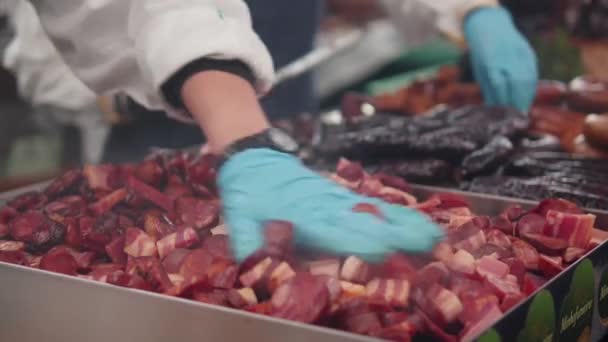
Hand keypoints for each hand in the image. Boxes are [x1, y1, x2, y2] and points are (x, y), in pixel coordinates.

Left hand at [218, 148, 443, 261]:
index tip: (386, 254)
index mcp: (304, 215)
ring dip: (408, 225)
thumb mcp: (238, 219)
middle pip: (369, 221)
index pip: (338, 231)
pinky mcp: (344, 196)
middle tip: (433, 248)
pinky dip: (401, 214)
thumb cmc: (248, 194)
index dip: (361, 243)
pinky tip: (421, 223)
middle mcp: (328, 206)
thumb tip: (255, 270)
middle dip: (400, 236)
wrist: (255, 159)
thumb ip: (248, 244)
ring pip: (378, 211)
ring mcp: (339, 199)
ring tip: (437, 236)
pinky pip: (376, 205)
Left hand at [464, 7, 537, 112]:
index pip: (499, 85)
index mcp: (490, 61)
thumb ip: (489, 89)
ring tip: (522, 111)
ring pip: (528, 79)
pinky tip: (527, 98)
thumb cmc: (483, 54)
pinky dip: (531, 88)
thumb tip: (494, 111)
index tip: (503, 116)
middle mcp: (506, 56)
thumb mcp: (481, 72)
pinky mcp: (529, 52)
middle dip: (517, 102)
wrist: (491, 27)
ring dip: (526, 97)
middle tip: (516, 118)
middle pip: (516, 83)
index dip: (502, 101)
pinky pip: (533, 73)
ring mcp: (520, 53)